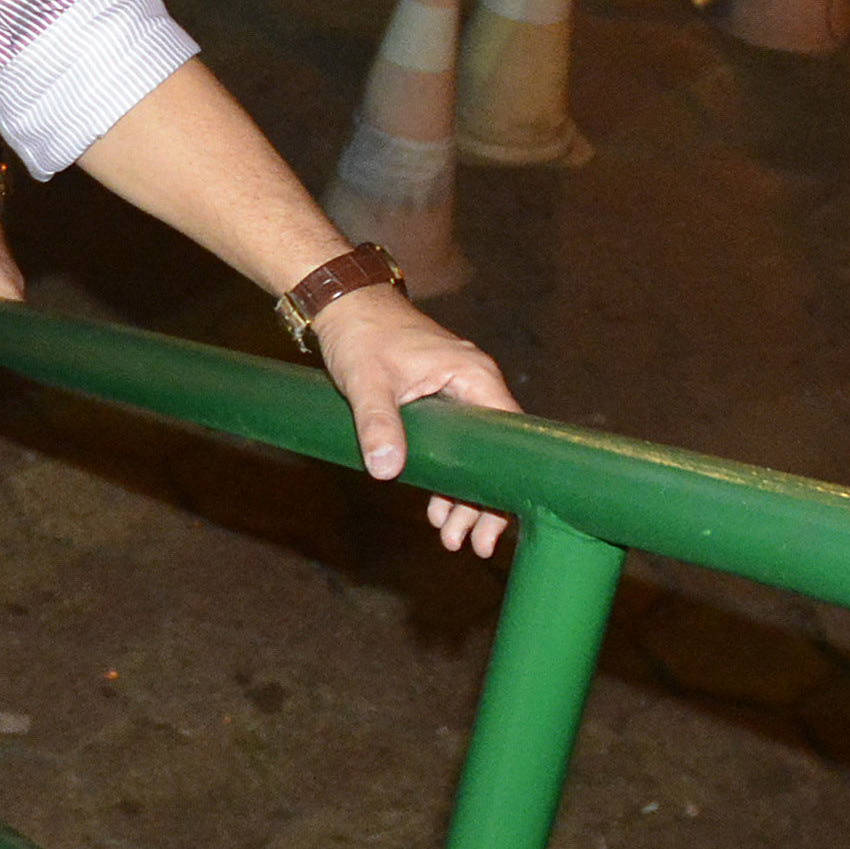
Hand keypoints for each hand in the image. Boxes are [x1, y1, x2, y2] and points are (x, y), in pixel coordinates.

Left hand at [310, 287, 517, 555]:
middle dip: (483, 502)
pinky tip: (437, 509)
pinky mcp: (439, 399)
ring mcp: (457, 392)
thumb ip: (378, 424)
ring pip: (473, 454)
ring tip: (450, 536)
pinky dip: (447, 476)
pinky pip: (455, 445)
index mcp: (473, 376)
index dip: (503, 486)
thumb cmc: (361, 334)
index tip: (494, 525)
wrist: (343, 303)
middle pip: (493, 455)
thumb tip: (386, 469)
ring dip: (463, 495)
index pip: (506, 439)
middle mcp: (474, 383)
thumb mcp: (367, 382)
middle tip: (470, 545)